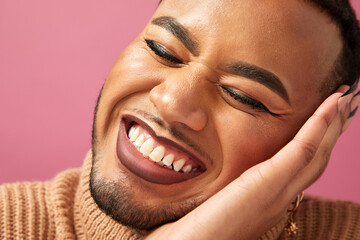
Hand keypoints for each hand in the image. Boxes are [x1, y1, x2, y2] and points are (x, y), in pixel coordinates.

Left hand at [145, 85, 359, 239]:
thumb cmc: (201, 228)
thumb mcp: (225, 204)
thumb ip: (238, 189)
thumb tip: (235, 177)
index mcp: (272, 202)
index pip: (304, 168)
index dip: (321, 142)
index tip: (329, 119)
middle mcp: (282, 199)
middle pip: (318, 159)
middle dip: (335, 129)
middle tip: (348, 102)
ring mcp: (278, 194)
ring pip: (317, 153)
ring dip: (333, 123)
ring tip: (346, 98)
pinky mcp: (268, 185)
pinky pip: (301, 150)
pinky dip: (318, 126)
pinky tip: (330, 105)